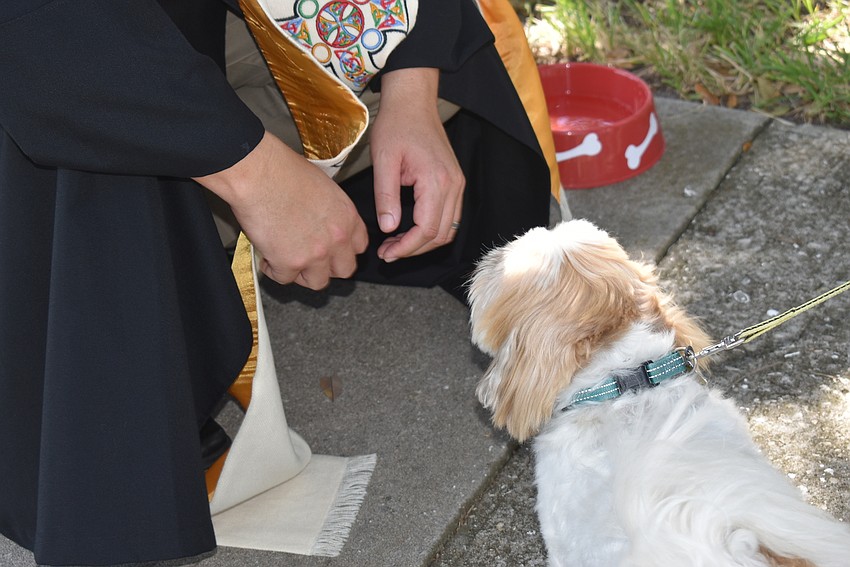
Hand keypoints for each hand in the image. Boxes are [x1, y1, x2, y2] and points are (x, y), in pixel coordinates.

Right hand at [194, 132, 367, 289]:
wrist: (259, 173)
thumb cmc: (284, 171)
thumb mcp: (323, 188)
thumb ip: (330, 212)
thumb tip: (322, 223)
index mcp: (347, 217)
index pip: (359, 247)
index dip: (343, 250)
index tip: (332, 250)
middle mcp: (337, 238)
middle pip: (344, 270)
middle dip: (327, 267)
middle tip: (310, 259)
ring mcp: (315, 254)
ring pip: (317, 282)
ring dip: (302, 273)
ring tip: (286, 258)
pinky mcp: (289, 263)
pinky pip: (284, 278)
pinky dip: (273, 269)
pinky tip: (267, 254)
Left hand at [370, 68, 464, 261]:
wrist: (413, 101)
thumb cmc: (397, 125)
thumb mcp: (384, 160)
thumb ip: (386, 196)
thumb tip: (388, 228)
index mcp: (437, 181)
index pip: (427, 229)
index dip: (406, 248)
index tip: (386, 253)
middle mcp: (453, 185)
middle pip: (441, 235)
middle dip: (414, 249)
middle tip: (388, 252)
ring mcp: (457, 184)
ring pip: (448, 230)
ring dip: (424, 242)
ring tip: (396, 244)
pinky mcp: (454, 182)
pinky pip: (449, 217)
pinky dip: (432, 229)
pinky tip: (409, 229)